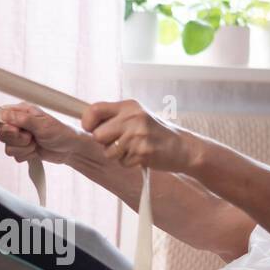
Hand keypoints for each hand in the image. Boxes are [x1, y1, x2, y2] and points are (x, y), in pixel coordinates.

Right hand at [0, 103, 84, 165]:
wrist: (70, 149)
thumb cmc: (61, 132)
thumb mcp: (43, 124)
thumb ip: (23, 119)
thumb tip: (4, 114)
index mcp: (21, 111)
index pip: (0, 116)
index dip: (5, 126)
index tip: (17, 130)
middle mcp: (18, 123)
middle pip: (2, 134)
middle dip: (18, 140)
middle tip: (31, 137)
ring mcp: (19, 137)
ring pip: (8, 148)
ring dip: (24, 149)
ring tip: (37, 143)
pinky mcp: (22, 149)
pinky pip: (15, 157)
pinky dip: (27, 155)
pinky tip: (37, 150)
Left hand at [81, 100, 197, 171]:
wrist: (182, 147)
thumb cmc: (155, 133)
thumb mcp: (136, 116)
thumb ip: (114, 117)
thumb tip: (86, 122)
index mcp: (129, 106)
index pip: (95, 109)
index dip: (87, 121)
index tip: (90, 128)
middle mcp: (133, 118)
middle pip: (98, 135)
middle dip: (104, 143)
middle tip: (118, 142)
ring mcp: (138, 136)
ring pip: (108, 152)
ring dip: (117, 155)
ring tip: (133, 149)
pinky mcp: (142, 152)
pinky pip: (122, 162)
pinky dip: (129, 163)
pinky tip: (141, 156)